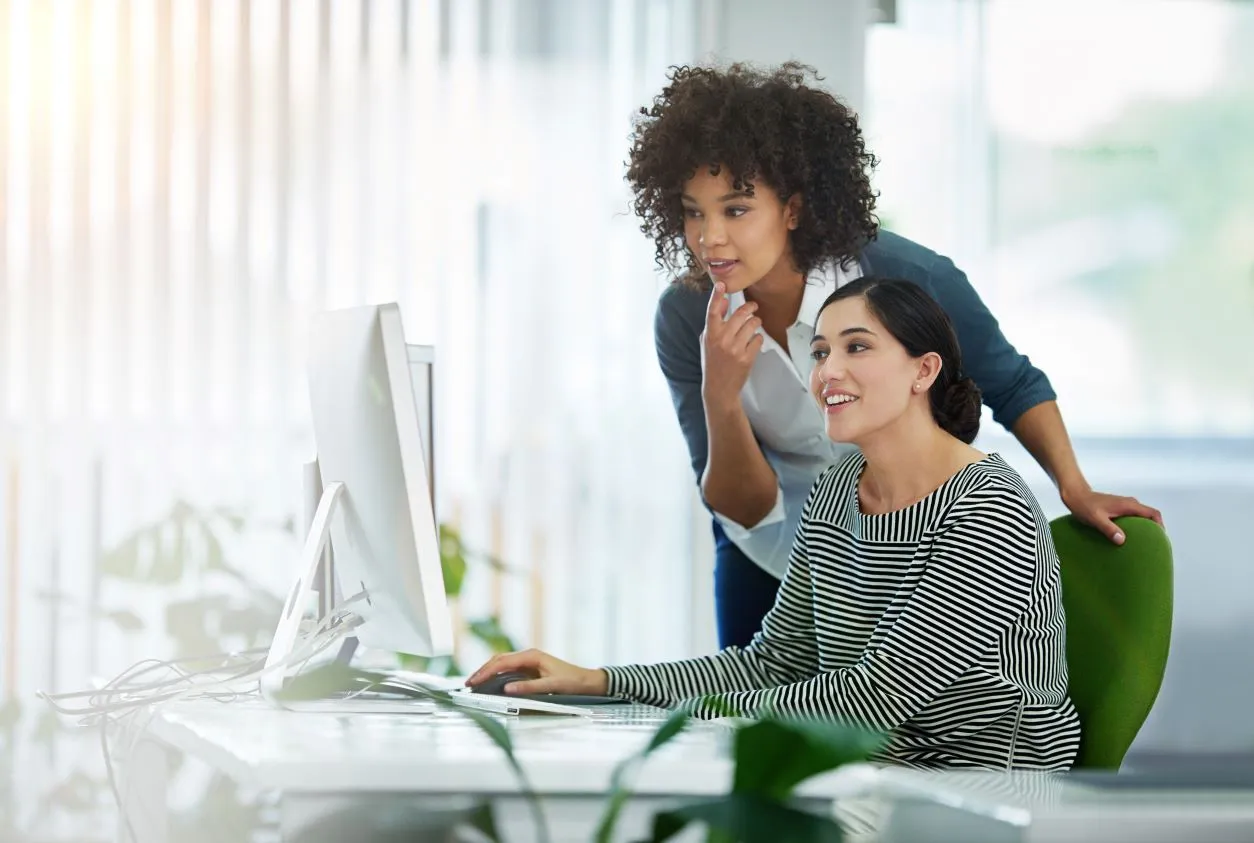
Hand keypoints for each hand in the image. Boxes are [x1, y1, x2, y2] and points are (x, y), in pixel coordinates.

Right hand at [465, 648, 607, 695]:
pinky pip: (508, 670)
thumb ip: (529, 688)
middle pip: (498, 660)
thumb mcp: (552, 685)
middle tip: (469, 684)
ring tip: (475, 683)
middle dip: (482, 671)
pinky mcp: (530, 669)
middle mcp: (528, 656)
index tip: (474, 681)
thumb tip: (507, 689)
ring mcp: (529, 662)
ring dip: (488, 672)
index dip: (486, 671)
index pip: (502, 662)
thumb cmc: (573, 682)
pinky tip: (490, 683)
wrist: (587, 681)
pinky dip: (496, 675)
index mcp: (532, 656)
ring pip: (502, 664)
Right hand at [701, 282, 763, 409]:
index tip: (721, 284)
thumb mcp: (707, 341)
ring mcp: (735, 349)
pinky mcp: (747, 357)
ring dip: (756, 322)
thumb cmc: (712, 362)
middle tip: (753, 307)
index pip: (712, 311)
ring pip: (752, 324)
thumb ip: (714, 322)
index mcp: (710, 334)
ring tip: (755, 324)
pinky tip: (753, 342)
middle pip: (740, 314)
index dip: (716, 296)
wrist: (719, 388)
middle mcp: (722, 340)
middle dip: (750, 308)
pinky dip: (758, 338)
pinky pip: (758, 338)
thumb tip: (723, 302)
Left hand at [1060, 485, 1163, 544]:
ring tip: (1141, 543)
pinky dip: (1135, 526)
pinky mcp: (1118, 508)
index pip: (1153, 513)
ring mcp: (1124, 505)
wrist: (1075, 495)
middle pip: (1149, 516)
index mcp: (1128, 505)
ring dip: (1143, 527)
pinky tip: (1127, 537)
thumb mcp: (1096, 519)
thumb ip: (1109, 529)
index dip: (1160, 525)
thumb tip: (1122, 540)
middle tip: (1151, 543)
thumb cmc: (1084, 506)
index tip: (1159, 538)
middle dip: (1153, 528)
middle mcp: (1129, 504)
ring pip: (1140, 516)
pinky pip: (1132, 517)